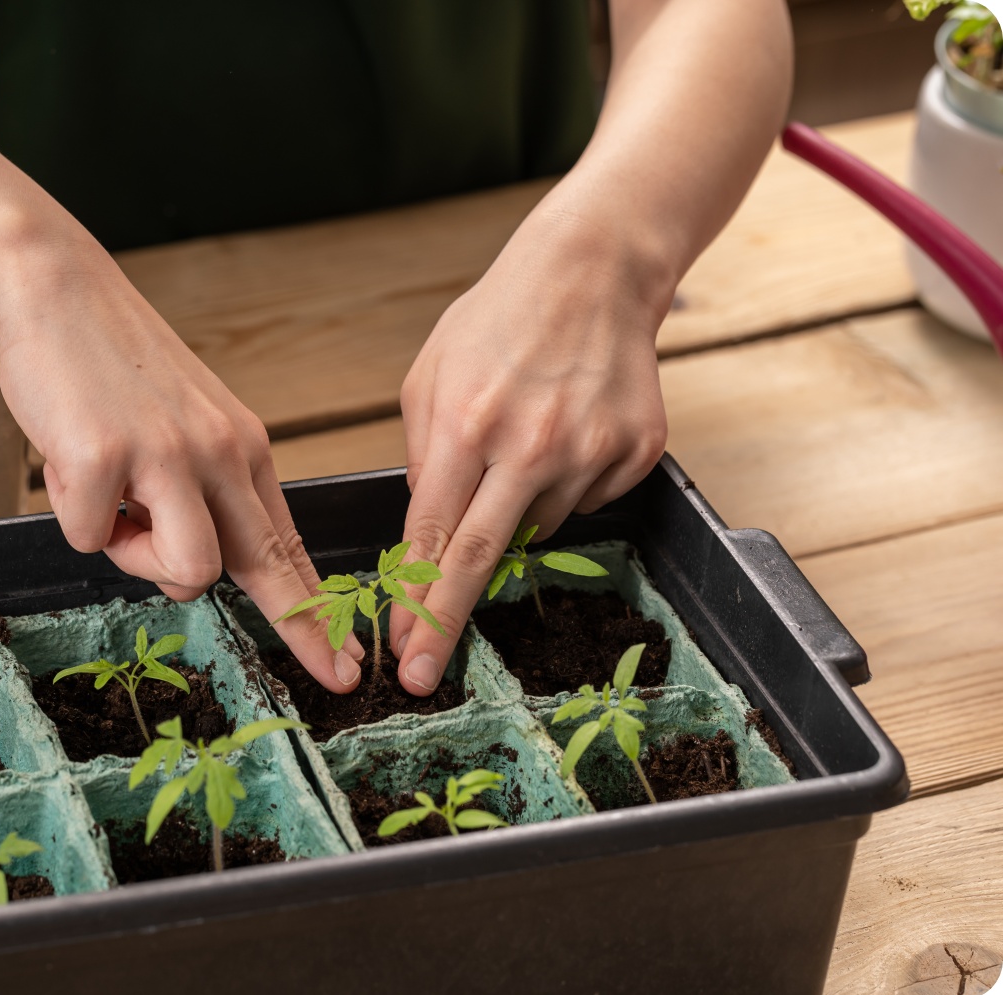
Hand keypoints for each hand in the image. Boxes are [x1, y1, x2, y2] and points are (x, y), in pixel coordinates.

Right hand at [0, 239, 363, 691]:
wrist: (59, 285)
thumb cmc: (117, 365)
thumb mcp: (187, 424)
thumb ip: (204, 491)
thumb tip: (194, 567)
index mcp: (244, 447)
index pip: (288, 542)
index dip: (316, 611)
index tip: (345, 664)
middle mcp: (220, 453)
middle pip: (257, 566)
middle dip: (297, 626)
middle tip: (326, 672)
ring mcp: (166, 455)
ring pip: (182, 572)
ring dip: (136, 557)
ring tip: (112, 503)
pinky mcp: (103, 456)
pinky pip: (89, 538)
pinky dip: (73, 517)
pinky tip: (72, 460)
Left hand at [388, 216, 669, 694]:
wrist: (593, 272)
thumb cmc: (497, 320)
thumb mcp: (429, 375)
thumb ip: (420, 454)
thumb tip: (424, 529)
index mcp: (465, 424)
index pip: (431, 536)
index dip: (414, 602)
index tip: (404, 653)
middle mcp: (529, 446)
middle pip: (479, 560)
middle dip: (446, 626)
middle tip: (428, 676)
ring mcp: (589, 451)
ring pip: (539, 527)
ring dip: (518, 509)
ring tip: (523, 443)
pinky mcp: (636, 452)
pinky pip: (586, 501)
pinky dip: (566, 484)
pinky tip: (564, 432)